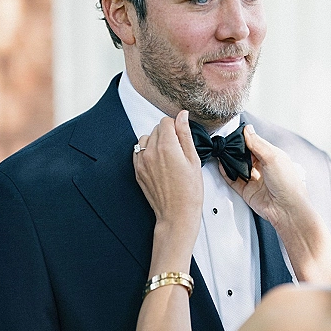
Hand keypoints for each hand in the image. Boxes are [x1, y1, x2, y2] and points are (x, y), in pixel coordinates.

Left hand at [133, 111, 202, 242]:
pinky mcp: (137, 171)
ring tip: (167, 156)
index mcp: (167, 147)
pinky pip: (138, 152)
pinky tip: (158, 163)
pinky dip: (147, 153)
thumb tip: (182, 116)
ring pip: (145, 139)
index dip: (176, 126)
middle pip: (156, 129)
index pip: (166, 121)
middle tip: (178, 151)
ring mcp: (142, 162)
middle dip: (167, 134)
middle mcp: (151, 152)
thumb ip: (185, 134)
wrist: (177, 214)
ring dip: (155, 142)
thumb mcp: (193, 160)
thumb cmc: (189, 191)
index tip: (181, 136)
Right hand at [223, 126, 330, 283]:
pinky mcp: (248, 191)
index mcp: (273, 157)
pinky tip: (222, 166)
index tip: (235, 133)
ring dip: (230, 161)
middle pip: (246, 155)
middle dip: (236, 150)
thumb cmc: (288, 184)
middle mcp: (264, 168)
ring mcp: (256, 180)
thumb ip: (257, 144)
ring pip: (239, 167)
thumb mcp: (272, 157)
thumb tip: (248, 130)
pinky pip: (234, 180)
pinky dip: (227, 173)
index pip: (256, 144)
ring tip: (222, 152)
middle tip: (226, 143)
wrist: (287, 209)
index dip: (246, 138)